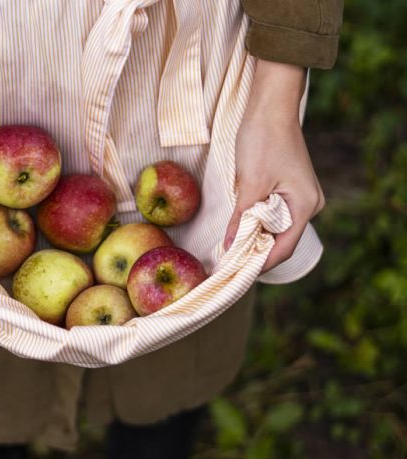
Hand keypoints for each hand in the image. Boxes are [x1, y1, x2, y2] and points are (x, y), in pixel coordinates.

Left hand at [224, 60, 324, 272]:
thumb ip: (240, 219)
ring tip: (230, 249)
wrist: (270, 106)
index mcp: (305, 206)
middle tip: (228, 264)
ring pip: (276, 227)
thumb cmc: (263, 140)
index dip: (259, 263)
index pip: (283, 248)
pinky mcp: (289, 188)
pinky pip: (274, 213)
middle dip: (255, 252)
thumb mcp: (249, 184)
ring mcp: (300, 196)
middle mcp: (309, 204)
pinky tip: (239, 228)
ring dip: (254, 237)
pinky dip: (257, 222)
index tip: (235, 274)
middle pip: (281, 240)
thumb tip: (229, 248)